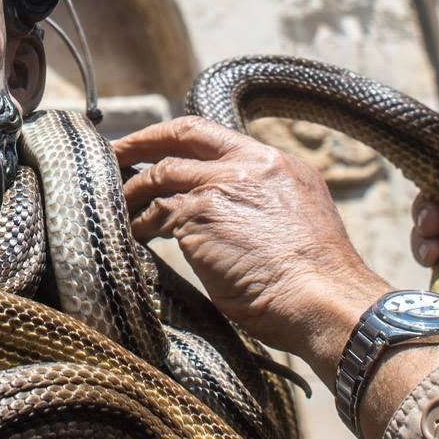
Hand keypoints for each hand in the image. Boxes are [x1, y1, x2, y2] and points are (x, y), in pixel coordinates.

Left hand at [115, 116, 389, 382]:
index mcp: (278, 165)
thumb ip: (263, 206)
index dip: (179, 138)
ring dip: (133, 189)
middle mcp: (251, 165)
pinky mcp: (200, 215)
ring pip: (161, 175)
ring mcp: (223, 186)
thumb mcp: (297, 223)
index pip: (218, 136)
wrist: (325, 302)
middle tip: (113, 152)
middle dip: (142, 141)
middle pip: (182, 136)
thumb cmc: (317, 284)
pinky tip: (132, 233)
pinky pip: (156, 211)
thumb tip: (233, 216)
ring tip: (115, 202)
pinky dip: (139, 221)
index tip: (157, 144)